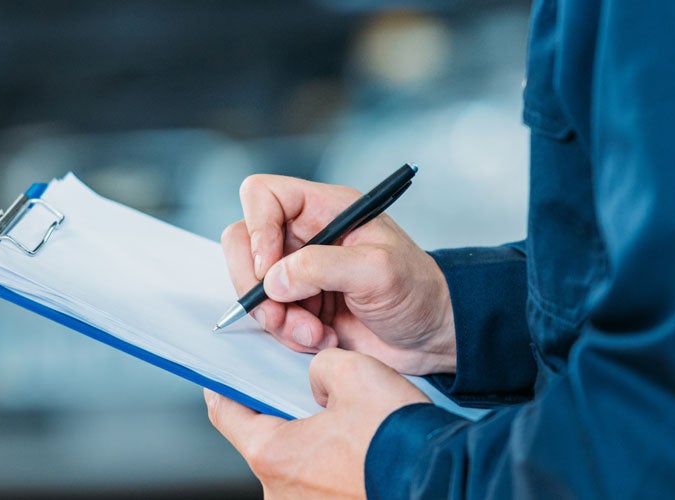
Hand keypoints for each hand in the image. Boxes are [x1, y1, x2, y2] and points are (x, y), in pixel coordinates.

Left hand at [205, 348, 430, 498]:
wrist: (441, 478)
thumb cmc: (396, 437)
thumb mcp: (353, 371)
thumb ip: (319, 367)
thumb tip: (318, 381)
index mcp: (274, 455)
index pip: (226, 415)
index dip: (223, 387)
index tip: (222, 376)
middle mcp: (281, 492)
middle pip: (264, 440)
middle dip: (282, 413)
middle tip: (305, 392)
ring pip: (294, 463)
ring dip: (310, 441)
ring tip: (342, 423)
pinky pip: (317, 482)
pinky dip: (329, 463)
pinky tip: (355, 447)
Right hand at [222, 174, 456, 374]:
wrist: (431, 335)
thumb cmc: (418, 290)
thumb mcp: (378, 270)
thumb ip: (323, 266)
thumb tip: (273, 279)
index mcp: (324, 209)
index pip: (263, 195)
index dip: (256, 228)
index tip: (269, 268)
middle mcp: (305, 236)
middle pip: (243, 242)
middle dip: (255, 284)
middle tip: (279, 314)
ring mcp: (298, 273)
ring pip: (252, 286)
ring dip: (276, 318)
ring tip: (315, 334)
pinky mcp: (298, 306)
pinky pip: (268, 317)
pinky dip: (287, 334)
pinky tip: (322, 339)